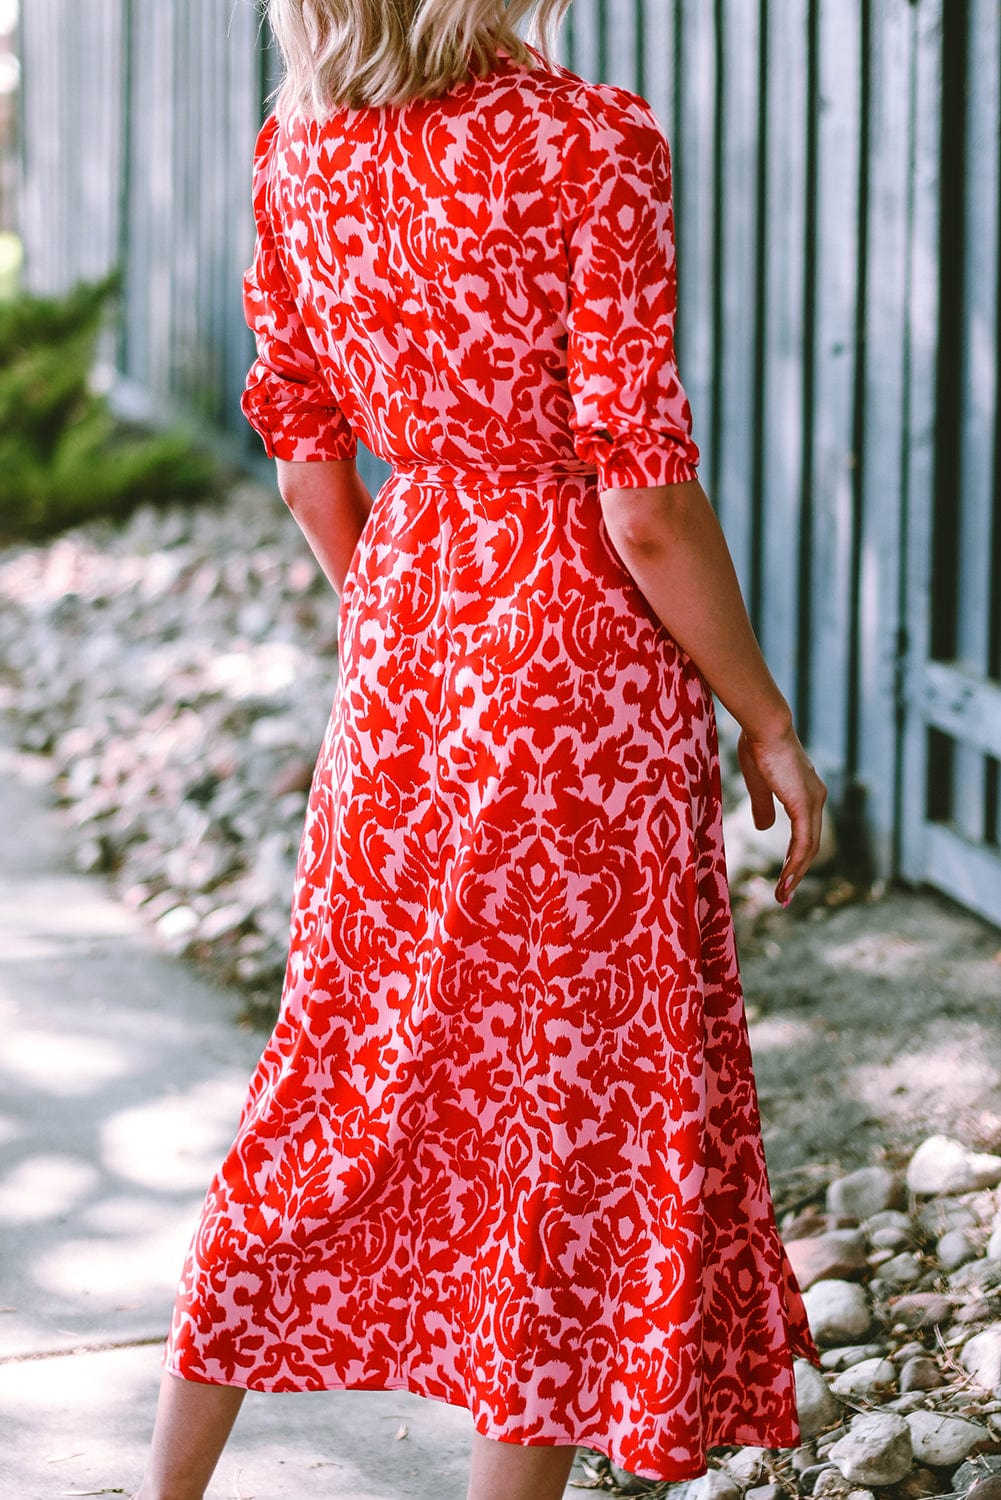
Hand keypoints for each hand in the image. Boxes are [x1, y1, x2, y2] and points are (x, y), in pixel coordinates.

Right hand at [736, 723, 827, 903]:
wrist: (766, 726)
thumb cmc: (759, 746)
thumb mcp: (759, 784)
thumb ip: (764, 807)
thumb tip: (765, 829)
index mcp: (807, 793)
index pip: (805, 833)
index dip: (795, 857)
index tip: (783, 878)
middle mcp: (816, 799)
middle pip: (810, 845)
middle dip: (797, 873)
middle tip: (783, 896)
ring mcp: (813, 802)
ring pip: (809, 848)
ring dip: (795, 875)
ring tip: (782, 896)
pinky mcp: (804, 805)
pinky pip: (803, 843)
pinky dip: (795, 865)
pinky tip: (786, 881)